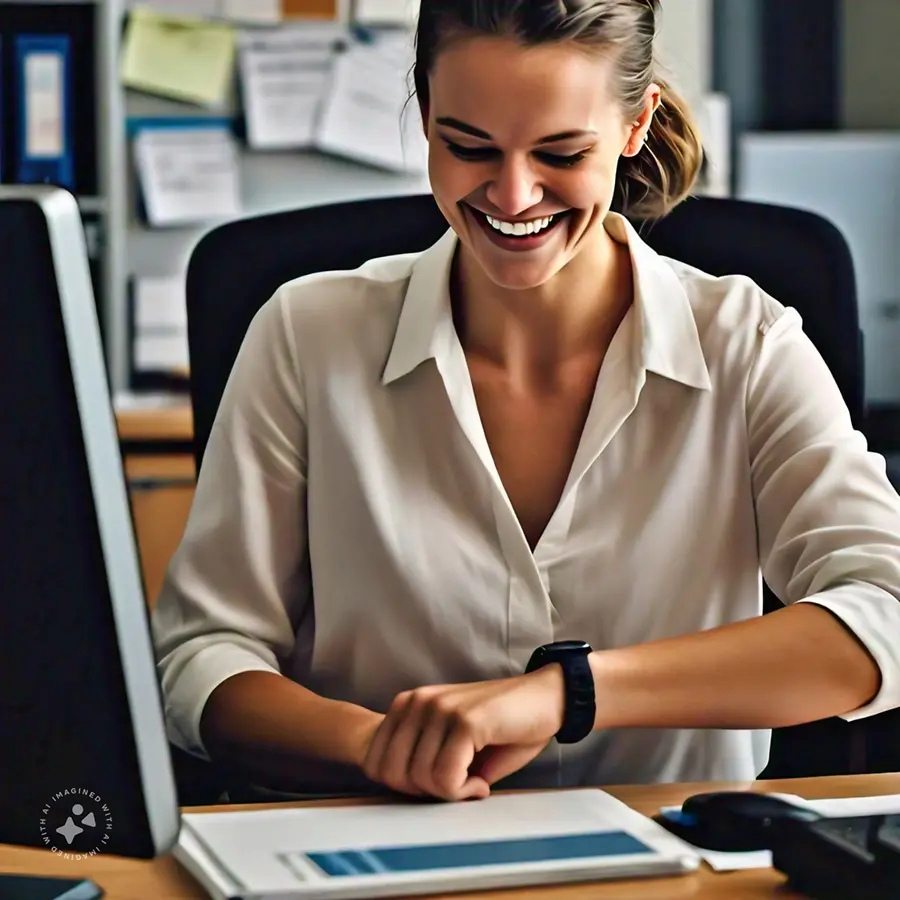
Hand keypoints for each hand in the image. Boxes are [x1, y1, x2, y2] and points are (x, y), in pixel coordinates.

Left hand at [361, 666, 565, 800]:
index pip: (374, 762)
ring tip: (474, 781)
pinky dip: (464, 792)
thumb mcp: (454, 741)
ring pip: (420, 779)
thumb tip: (406, 793)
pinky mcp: (465, 721)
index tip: (437, 784)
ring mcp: (440, 709)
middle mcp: (419, 702)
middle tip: (455, 788)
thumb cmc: (505, 725)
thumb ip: (426, 760)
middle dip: (423, 793)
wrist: (547, 698)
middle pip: (392, 773)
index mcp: (410, 704)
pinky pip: (445, 778)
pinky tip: (482, 783)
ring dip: (450, 793)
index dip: (404, 787)